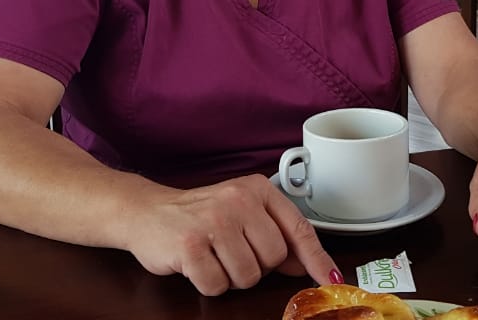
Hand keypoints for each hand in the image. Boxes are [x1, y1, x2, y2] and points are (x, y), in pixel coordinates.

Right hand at [124, 174, 340, 294]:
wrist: (147, 212)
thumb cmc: (199, 215)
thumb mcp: (243, 214)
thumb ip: (276, 235)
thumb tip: (309, 264)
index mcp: (257, 190)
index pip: (298, 229)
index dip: (316, 258)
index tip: (331, 278)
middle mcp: (238, 201)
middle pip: (274, 259)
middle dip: (255, 266)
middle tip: (231, 251)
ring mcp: (214, 222)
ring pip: (248, 276)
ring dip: (230, 276)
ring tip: (213, 256)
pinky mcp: (190, 245)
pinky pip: (217, 286)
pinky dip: (208, 283)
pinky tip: (197, 263)